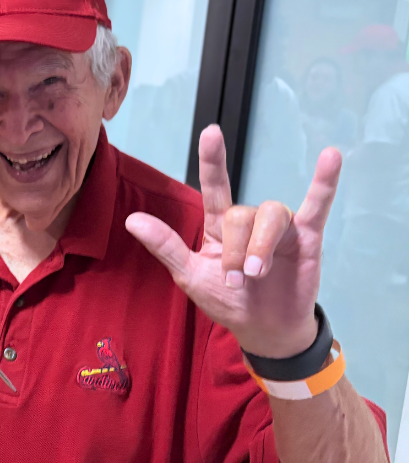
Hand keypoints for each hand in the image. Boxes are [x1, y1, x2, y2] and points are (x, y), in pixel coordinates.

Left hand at [125, 124, 338, 357]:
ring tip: (258, 274)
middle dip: (236, 249)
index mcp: (219, 226)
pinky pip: (317, 205)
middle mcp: (249, 221)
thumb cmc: (226, 301)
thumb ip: (165, 246)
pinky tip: (330, 158)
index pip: (215, 187)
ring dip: (261, 246)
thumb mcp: (190, 275)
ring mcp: (279, 228)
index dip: (212, 161)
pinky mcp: (307, 237)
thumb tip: (132, 220)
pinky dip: (324, 183)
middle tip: (236, 281)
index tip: (211, 133)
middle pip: (242, 213)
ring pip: (272, 214)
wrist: (264, 329)